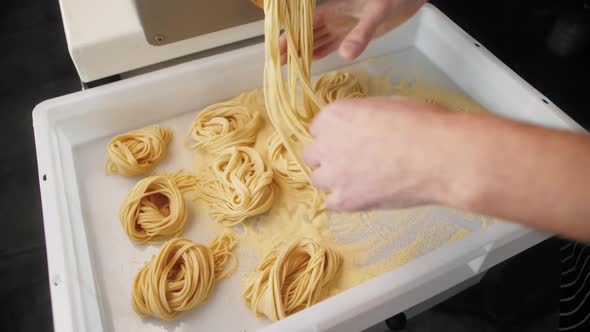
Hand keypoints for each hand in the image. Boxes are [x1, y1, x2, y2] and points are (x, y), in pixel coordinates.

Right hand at [280, 0, 426, 62]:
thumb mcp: (375, 15)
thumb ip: (361, 34)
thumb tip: (345, 55)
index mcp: (332, 10)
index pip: (305, 26)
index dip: (290, 38)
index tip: (277, 51)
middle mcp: (334, 19)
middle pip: (307, 34)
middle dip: (291, 48)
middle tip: (276, 65)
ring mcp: (343, 26)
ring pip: (317, 40)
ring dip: (303, 52)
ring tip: (288, 67)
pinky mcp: (353, 33)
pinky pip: (331, 44)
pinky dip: (320, 52)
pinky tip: (312, 60)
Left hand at [303, 96, 454, 210]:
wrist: (439, 157)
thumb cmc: (423, 124)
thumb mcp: (389, 104)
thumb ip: (365, 116)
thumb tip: (368, 126)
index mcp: (335, 115)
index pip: (319, 127)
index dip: (335, 134)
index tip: (349, 139)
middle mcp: (326, 143)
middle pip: (312, 154)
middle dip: (328, 156)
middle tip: (351, 160)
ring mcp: (334, 174)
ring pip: (318, 179)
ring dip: (333, 179)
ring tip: (357, 180)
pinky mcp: (345, 200)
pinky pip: (331, 203)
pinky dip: (344, 200)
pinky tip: (362, 196)